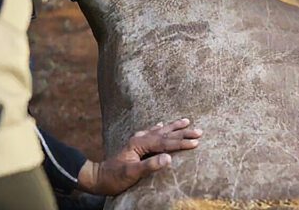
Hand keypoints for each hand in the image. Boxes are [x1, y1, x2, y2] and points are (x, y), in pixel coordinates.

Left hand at [76, 118, 202, 194]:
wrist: (99, 178)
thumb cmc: (115, 177)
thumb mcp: (132, 173)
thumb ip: (150, 165)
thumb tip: (169, 158)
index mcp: (140, 144)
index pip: (165, 142)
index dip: (181, 142)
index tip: (196, 142)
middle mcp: (140, 139)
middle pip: (165, 134)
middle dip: (182, 132)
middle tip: (199, 131)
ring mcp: (138, 141)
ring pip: (160, 131)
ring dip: (173, 127)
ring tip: (186, 121)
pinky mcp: (136, 145)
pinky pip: (152, 133)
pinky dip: (159, 129)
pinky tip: (161, 125)